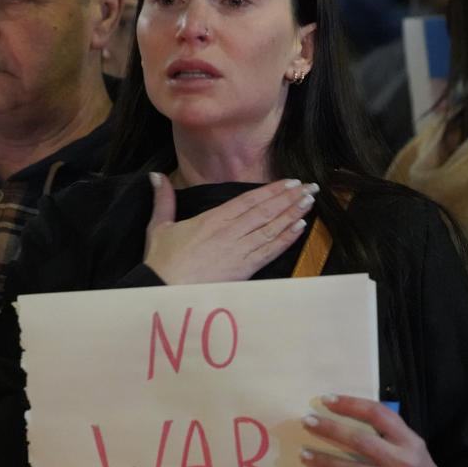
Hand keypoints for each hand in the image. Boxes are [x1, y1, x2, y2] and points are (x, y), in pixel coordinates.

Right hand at [143, 173, 317, 283]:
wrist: (163, 290)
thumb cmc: (161, 262)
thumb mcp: (159, 226)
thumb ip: (163, 200)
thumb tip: (157, 175)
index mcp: (212, 219)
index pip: (248, 200)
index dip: (271, 190)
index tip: (290, 182)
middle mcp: (229, 232)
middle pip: (265, 211)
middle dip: (289, 198)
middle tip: (310, 187)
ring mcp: (238, 251)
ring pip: (271, 228)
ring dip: (293, 214)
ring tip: (310, 202)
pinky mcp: (243, 270)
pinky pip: (270, 251)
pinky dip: (286, 239)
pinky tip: (300, 228)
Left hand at [300, 394, 457, 466]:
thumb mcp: (411, 446)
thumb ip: (387, 433)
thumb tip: (345, 416)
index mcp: (410, 440)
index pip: (379, 414)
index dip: (352, 405)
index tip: (327, 400)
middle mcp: (405, 460)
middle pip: (362, 441)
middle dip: (331, 430)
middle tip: (307, 422)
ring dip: (325, 461)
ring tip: (305, 454)